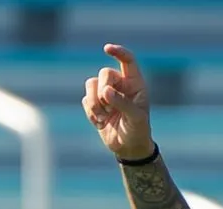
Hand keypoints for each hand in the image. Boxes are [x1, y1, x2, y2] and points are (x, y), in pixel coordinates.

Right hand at [82, 43, 153, 160]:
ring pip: (91, 84)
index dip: (118, 52)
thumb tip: (106, 92)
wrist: (128, 147)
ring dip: (94, 102)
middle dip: (103, 90)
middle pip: (104, 73)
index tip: (107, 49)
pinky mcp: (94, 103)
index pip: (128, 60)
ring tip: (104, 116)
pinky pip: (85, 99)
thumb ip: (123, 103)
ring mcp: (106, 93)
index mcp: (135, 83)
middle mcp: (120, 84)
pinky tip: (100, 122)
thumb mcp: (136, 118)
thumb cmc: (137, 130)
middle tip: (109, 107)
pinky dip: (90, 112)